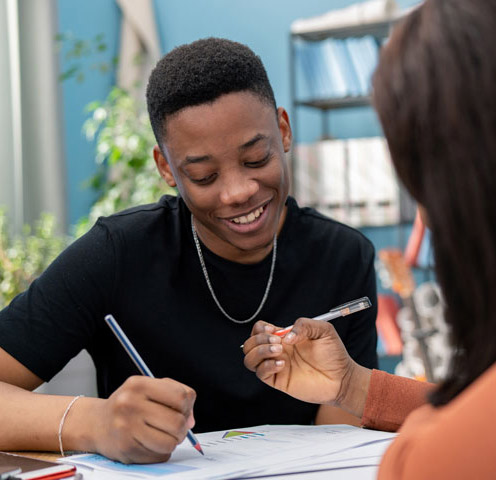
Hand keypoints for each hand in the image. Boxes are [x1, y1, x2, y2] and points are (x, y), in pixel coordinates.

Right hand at [89, 376, 195, 462]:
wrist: (97, 423)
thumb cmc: (130, 404)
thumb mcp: (149, 388)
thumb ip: (176, 395)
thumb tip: (191, 420)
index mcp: (139, 385)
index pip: (181, 396)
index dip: (187, 406)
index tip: (182, 410)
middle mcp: (130, 404)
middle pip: (177, 422)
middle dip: (182, 427)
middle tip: (175, 426)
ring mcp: (126, 428)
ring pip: (170, 442)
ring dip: (173, 441)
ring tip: (163, 434)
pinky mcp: (126, 449)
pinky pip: (159, 456)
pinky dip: (161, 451)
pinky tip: (151, 442)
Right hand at [243, 319, 370, 415]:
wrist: (342, 378)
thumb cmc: (334, 353)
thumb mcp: (323, 330)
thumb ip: (304, 325)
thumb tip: (285, 337)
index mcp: (283, 337)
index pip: (259, 330)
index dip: (261, 329)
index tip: (275, 331)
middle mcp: (277, 351)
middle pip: (250, 343)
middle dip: (259, 339)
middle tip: (279, 341)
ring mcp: (276, 366)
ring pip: (249, 358)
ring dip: (260, 351)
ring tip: (279, 351)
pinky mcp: (279, 381)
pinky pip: (260, 373)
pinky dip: (267, 366)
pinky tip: (283, 364)